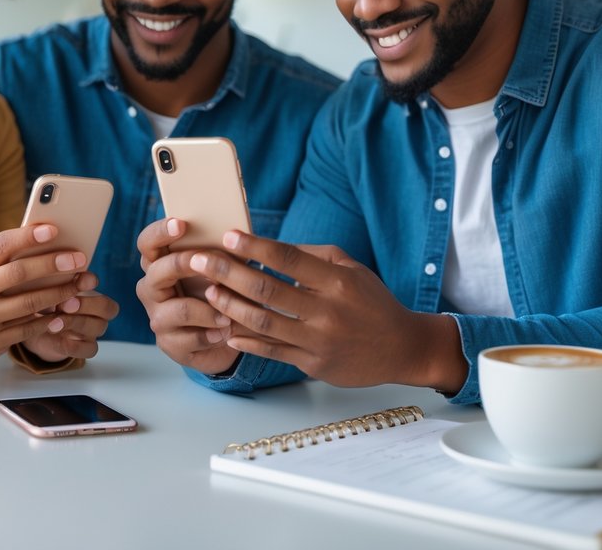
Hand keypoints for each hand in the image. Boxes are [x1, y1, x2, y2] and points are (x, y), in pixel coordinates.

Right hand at [0, 223, 95, 368]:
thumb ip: (3, 259)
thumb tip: (44, 237)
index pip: (1, 246)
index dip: (28, 236)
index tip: (54, 229)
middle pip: (18, 274)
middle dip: (52, 264)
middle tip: (78, 259)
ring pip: (28, 304)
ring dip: (58, 294)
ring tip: (78, 286)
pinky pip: (27, 330)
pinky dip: (48, 321)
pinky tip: (63, 314)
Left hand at [21, 288, 118, 361]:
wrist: (30, 331)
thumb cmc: (39, 301)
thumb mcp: (41, 289)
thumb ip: (48, 279)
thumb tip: (45, 260)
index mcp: (89, 293)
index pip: (98, 284)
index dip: (89, 282)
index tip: (74, 279)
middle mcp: (96, 313)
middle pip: (106, 307)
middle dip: (85, 304)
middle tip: (63, 304)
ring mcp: (92, 332)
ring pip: (98, 327)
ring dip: (76, 323)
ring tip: (53, 322)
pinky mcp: (84, 348)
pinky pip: (90, 349)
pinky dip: (74, 344)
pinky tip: (57, 338)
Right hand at [135, 218, 239, 374]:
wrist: (226, 336)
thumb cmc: (221, 294)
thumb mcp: (223, 271)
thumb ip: (223, 254)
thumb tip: (239, 237)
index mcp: (160, 264)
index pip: (148, 243)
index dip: (160, 232)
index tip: (181, 224)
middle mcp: (152, 289)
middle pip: (156, 271)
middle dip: (184, 264)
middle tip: (209, 266)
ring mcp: (158, 318)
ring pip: (178, 309)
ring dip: (208, 310)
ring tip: (229, 314)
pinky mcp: (169, 344)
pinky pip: (190, 338)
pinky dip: (212, 335)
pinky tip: (225, 333)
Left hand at [189, 231, 465, 390]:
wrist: (402, 348)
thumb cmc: (372, 302)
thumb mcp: (351, 269)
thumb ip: (312, 256)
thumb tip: (270, 247)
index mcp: (337, 282)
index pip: (288, 259)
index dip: (255, 247)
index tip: (228, 235)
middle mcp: (326, 311)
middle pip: (267, 290)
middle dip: (228, 273)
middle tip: (199, 261)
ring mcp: (318, 341)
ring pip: (263, 322)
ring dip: (230, 307)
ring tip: (207, 292)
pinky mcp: (313, 364)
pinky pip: (272, 351)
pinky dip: (246, 340)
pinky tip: (225, 329)